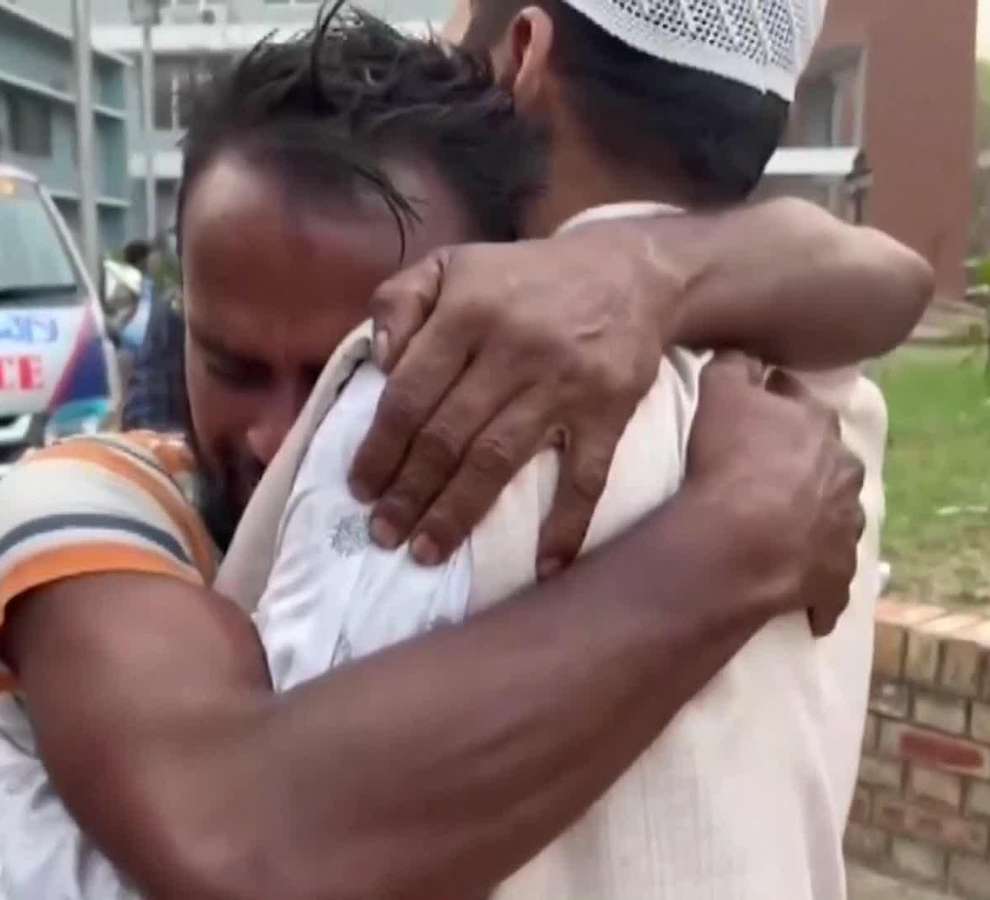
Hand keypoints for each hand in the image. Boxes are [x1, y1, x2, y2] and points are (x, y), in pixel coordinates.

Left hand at [349, 225, 683, 571]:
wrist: (630, 271)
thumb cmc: (524, 278)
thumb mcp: (451, 264)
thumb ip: (399, 300)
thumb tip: (378, 361)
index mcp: (467, 311)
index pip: (409, 393)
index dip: (379, 447)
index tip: (359, 489)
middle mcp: (512, 348)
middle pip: (447, 435)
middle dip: (409, 492)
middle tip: (383, 534)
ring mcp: (563, 384)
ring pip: (498, 461)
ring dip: (458, 513)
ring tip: (427, 553)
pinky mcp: (609, 410)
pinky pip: (586, 476)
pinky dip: (566, 524)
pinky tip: (545, 566)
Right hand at [686, 352, 865, 635]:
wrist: (742, 538)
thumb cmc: (728, 460)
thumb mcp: (721, 391)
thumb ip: (734, 363)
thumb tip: (744, 351)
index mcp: (819, 425)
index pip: (798, 404)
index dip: (774, 406)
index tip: (753, 414)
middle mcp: (843, 473)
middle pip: (826, 462)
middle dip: (806, 465)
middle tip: (770, 475)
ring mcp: (844, 528)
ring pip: (838, 518)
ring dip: (819, 521)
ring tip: (786, 531)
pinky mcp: (836, 577)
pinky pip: (832, 583)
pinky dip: (822, 590)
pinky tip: (809, 604)